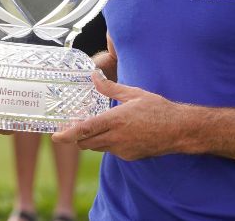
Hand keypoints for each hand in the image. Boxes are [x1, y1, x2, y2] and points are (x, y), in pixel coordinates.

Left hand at [51, 72, 187, 160]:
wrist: (179, 130)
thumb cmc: (158, 109)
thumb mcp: (134, 94)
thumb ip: (110, 88)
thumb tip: (94, 77)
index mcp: (116, 120)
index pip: (85, 130)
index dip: (67, 134)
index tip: (55, 136)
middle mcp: (116, 137)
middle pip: (86, 143)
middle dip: (76, 137)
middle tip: (73, 127)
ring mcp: (122, 149)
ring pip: (97, 147)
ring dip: (92, 139)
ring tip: (96, 126)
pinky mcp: (129, 156)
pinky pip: (111, 150)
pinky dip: (108, 142)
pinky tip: (118, 132)